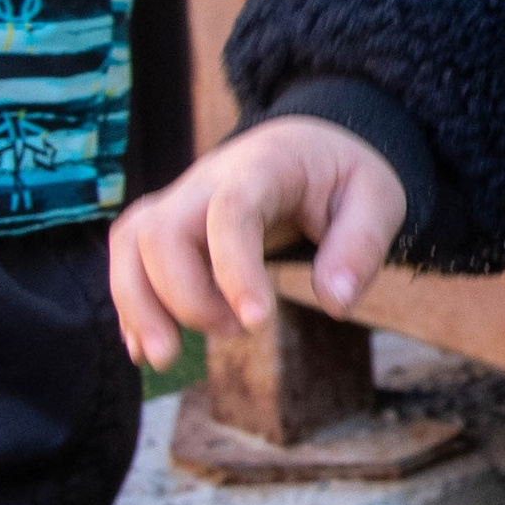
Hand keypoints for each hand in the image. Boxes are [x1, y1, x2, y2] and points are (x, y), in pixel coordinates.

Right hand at [108, 118, 406, 370]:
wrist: (304, 146)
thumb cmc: (340, 176)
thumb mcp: (378, 198)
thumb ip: (361, 246)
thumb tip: (335, 302)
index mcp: (263, 167)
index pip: (230, 211)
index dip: (235, 269)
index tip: (258, 323)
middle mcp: (207, 181)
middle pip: (162, 232)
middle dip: (185, 297)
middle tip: (237, 333)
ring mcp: (179, 201)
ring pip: (131, 244)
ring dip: (139, 306)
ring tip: (167, 358)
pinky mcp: (165, 226)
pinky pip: (127, 260)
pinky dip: (129, 307)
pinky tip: (145, 351)